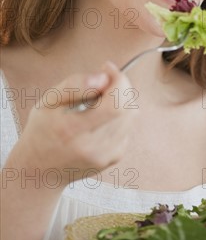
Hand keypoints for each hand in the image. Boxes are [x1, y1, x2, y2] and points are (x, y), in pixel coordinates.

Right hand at [11, 61, 137, 185]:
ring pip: (131, 118)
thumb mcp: (48, 102)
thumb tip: (103, 78)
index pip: (115, 104)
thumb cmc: (42, 131)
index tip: (106, 69)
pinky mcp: (112, 160)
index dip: (118, 81)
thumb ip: (74, 86)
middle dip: (120, 88)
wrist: (40, 170)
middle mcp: (91, 147)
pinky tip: (100, 120)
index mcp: (71, 130)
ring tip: (97, 103)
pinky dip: (119, 118)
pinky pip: (127, 129)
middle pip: (127, 109)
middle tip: (101, 84)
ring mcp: (104, 156)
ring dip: (120, 102)